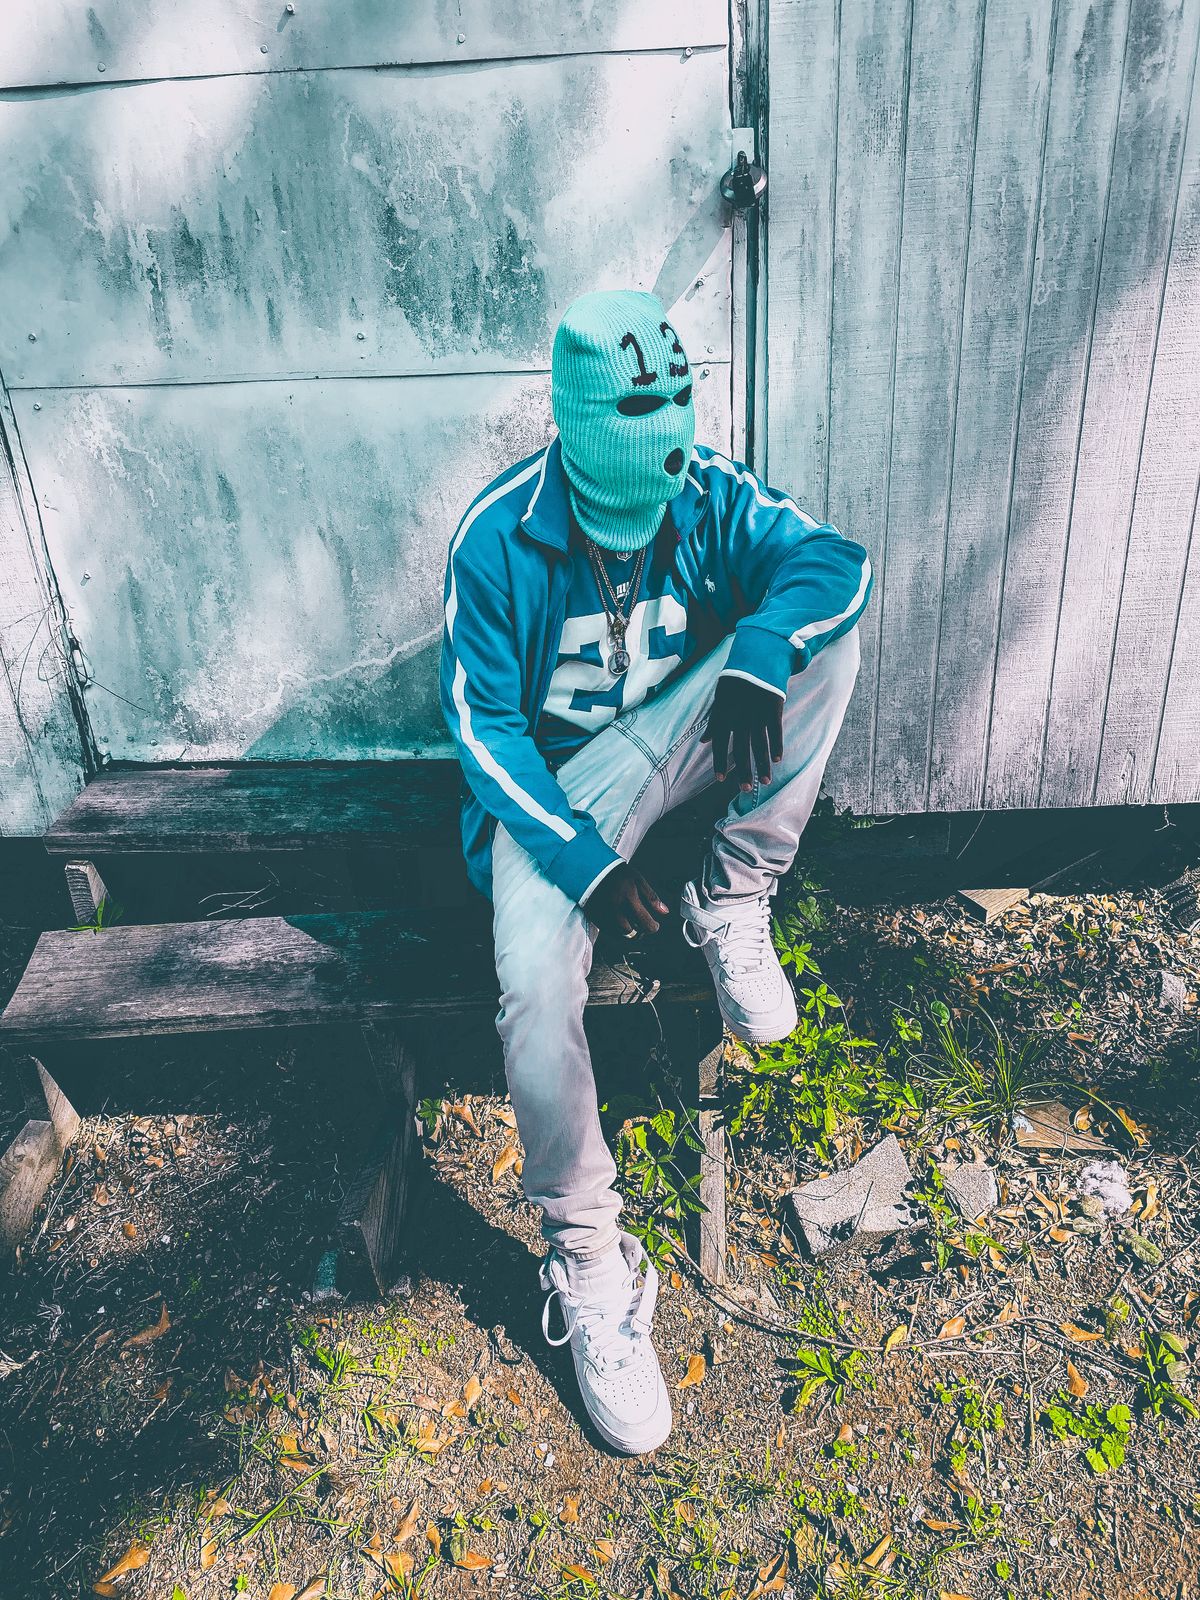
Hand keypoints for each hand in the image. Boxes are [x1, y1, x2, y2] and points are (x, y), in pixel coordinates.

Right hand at [583, 864, 669, 938]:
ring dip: (628, 931)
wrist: (590, 867)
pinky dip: (616, 930)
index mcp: (628, 899)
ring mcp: (603, 915)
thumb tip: (664, 911)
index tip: (655, 925)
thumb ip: (651, 897)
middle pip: (632, 933)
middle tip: (642, 924)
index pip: (645, 923)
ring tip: (631, 922)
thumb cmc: (615, 872)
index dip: (653, 927)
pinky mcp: (594, 917)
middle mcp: (615, 910)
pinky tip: (619, 920)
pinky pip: (608, 931)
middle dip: (640, 932)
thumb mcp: (638, 880)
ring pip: (619, 935)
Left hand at [702, 675, 783, 789]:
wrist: (756, 657)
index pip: (720, 743)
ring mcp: (758, 713)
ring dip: (762, 764)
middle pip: (742, 748)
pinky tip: (777, 760)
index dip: (719, 762)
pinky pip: (776, 731)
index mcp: (725, 713)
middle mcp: (740, 716)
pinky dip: (777, 746)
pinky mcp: (773, 708)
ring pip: (760, 744)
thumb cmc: (735, 680)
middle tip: (744, 789)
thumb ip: (713, 722)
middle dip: (743, 770)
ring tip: (765, 782)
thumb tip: (703, 742)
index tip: (719, 779)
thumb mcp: (719, 698)